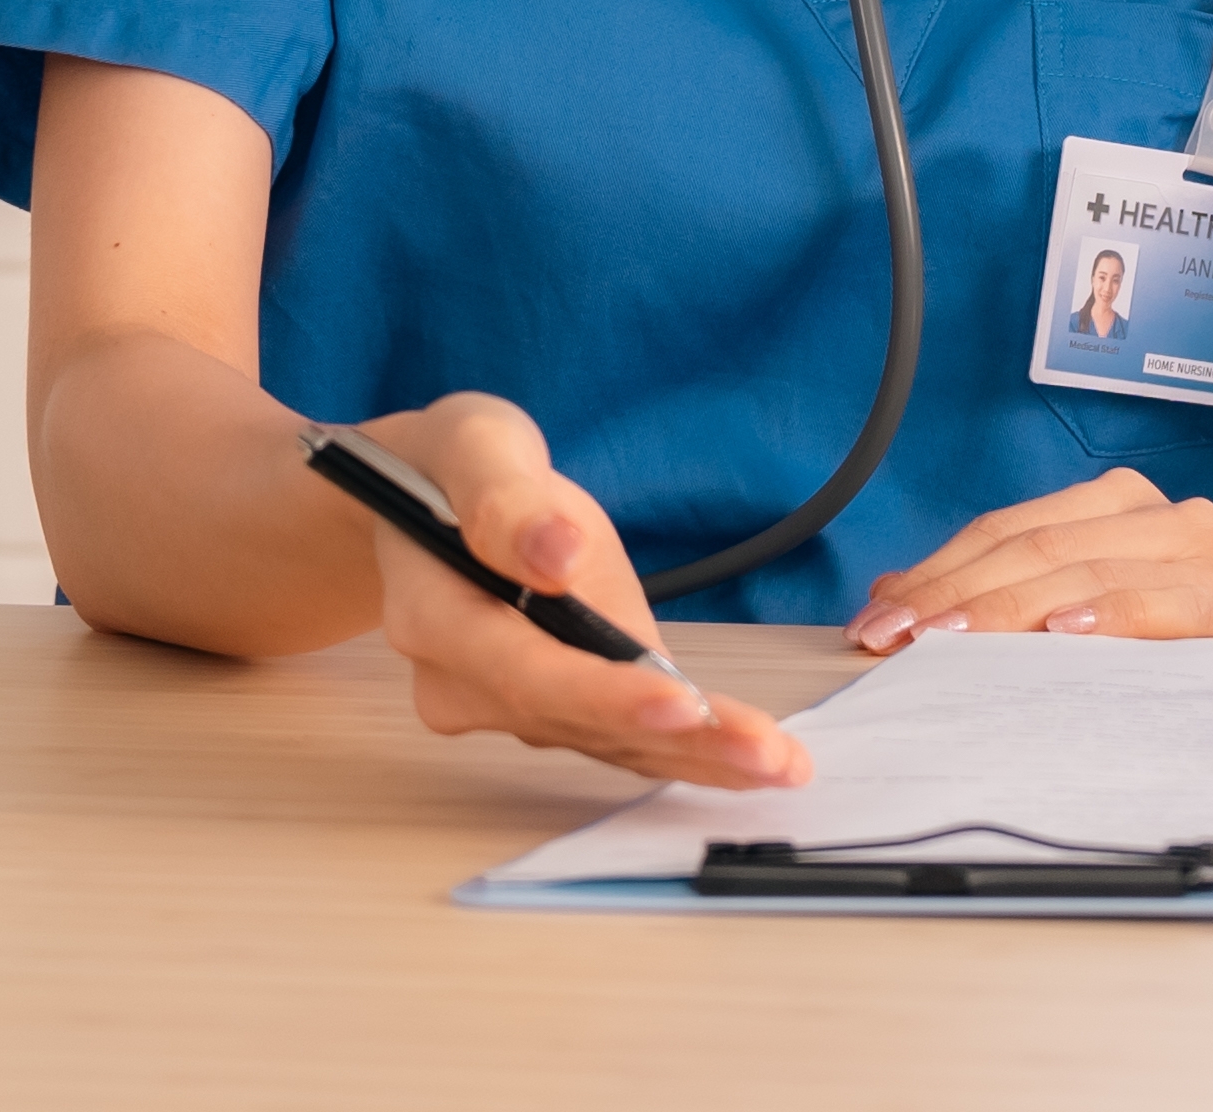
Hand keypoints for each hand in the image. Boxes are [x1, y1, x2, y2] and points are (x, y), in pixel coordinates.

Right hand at [364, 393, 806, 789]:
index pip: (524, 670)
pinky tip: (752, 760)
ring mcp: (507, 703)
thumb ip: (506, 502)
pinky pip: (619, 734)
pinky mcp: (553, 703)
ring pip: (606, 740)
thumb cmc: (460, 466)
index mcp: (437, 616)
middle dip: (676, 740)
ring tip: (781, 764)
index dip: (604, 694)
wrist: (431, 498)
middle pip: (577, 721)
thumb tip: (556, 557)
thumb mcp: (476, 449)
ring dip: (695, 754)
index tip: (681, 701)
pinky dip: (686, 747)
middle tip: (768, 755)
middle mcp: (465, 682)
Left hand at [852, 466, 1212, 650]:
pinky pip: (1163, 605)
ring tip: (948, 640)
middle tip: (895, 637)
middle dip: (955, 594)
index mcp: (1119, 505)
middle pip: (1037, 545)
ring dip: (1008, 609)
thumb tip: (890, 592)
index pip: (1008, 529)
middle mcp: (1162, 515)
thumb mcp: (1079, 609)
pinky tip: (1063, 633)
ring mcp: (1202, 556)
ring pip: (1086, 568)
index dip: (937, 570)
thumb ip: (998, 591)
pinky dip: (1110, 615)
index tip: (877, 619)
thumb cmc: (1167, 645)